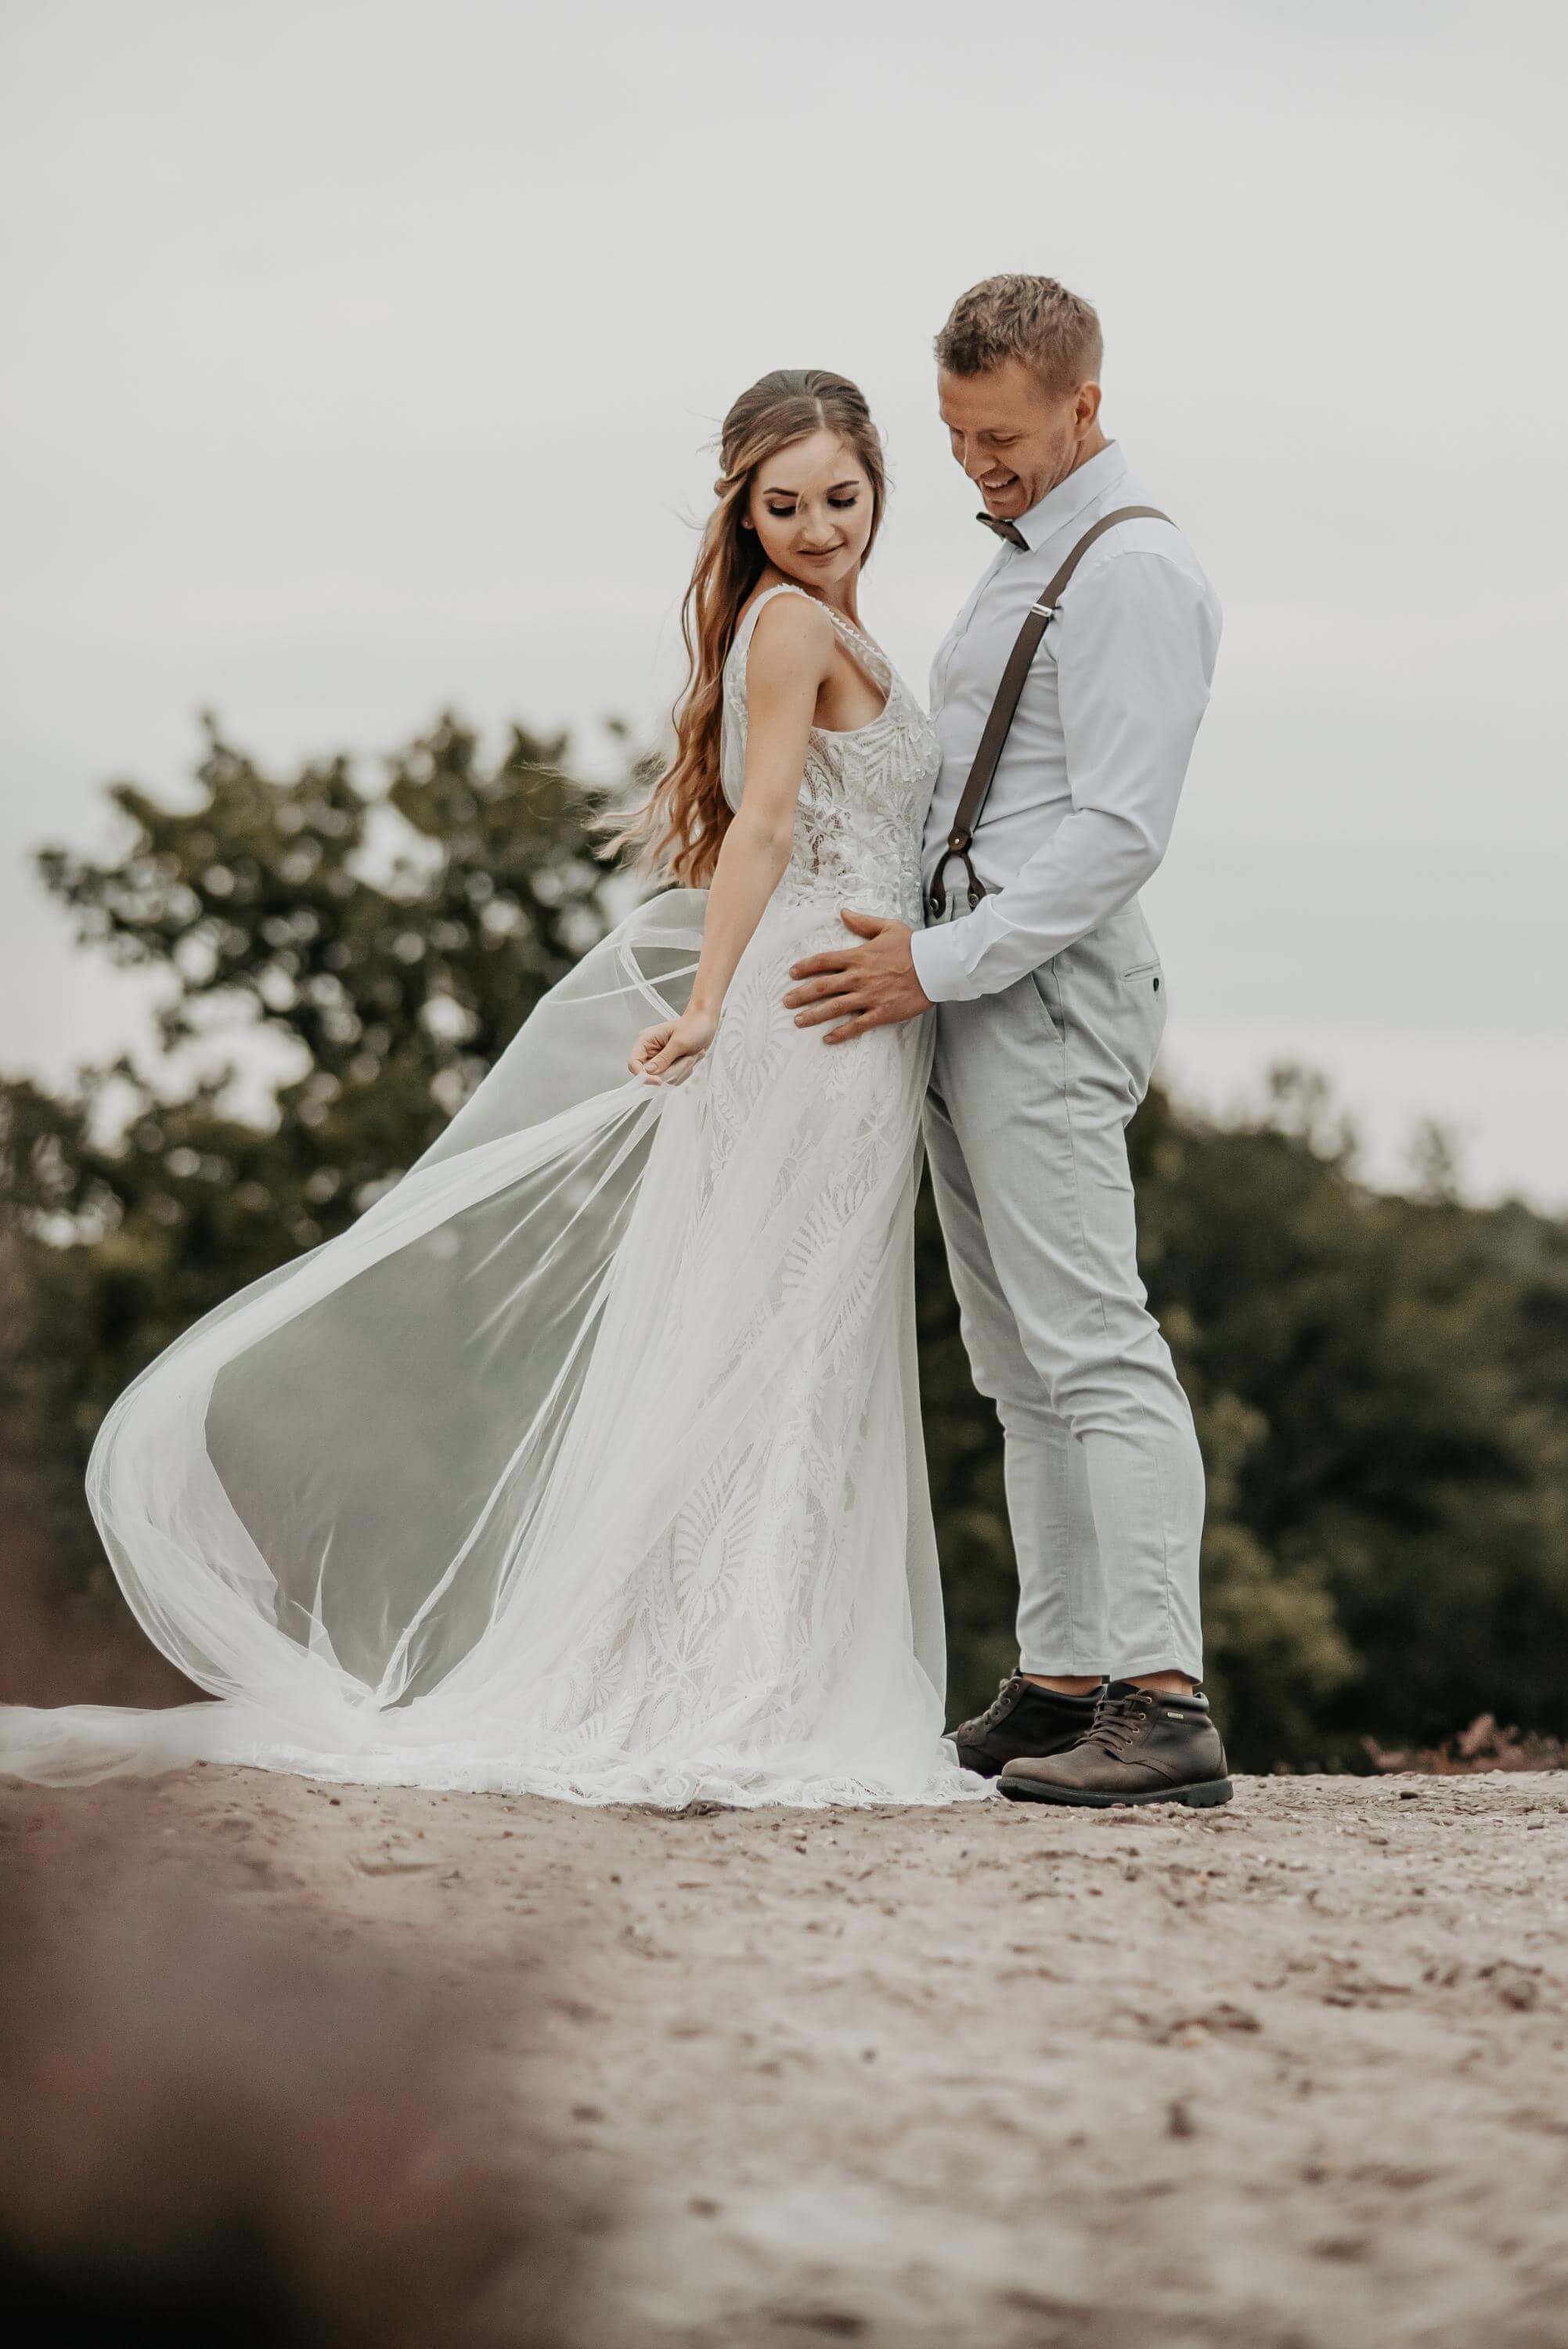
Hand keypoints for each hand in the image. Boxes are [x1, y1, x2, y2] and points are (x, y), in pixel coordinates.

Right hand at [629, 1006, 717, 1084]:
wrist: (705, 1024)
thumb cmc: (692, 1027)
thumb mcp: (679, 1042)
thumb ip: (664, 1058)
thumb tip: (649, 1072)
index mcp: (646, 1041)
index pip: (634, 1063)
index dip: (643, 1075)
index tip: (658, 1081)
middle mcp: (650, 1052)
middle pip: (651, 1075)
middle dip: (672, 1071)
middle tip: (688, 1059)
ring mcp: (659, 1060)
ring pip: (665, 1078)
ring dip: (681, 1071)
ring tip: (692, 1056)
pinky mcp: (668, 1066)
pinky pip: (673, 1079)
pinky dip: (685, 1072)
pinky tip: (691, 1059)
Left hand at [783, 910, 932, 1043]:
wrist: (935, 966)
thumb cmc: (913, 946)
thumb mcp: (888, 927)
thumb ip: (862, 923)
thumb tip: (843, 912)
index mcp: (858, 956)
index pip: (824, 961)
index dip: (805, 967)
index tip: (792, 973)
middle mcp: (859, 977)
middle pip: (823, 986)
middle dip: (801, 994)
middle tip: (786, 1001)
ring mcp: (869, 996)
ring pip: (834, 1007)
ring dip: (814, 1015)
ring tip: (798, 1021)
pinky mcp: (881, 1012)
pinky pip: (857, 1025)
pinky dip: (841, 1033)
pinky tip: (827, 1038)